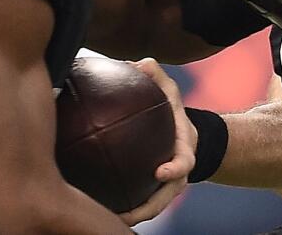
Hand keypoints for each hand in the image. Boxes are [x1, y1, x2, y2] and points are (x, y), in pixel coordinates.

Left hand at [118, 58, 195, 224]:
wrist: (185, 136)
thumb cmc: (173, 112)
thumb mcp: (170, 91)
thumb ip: (156, 76)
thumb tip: (137, 63)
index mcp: (184, 152)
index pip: (184, 162)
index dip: (175, 168)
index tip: (160, 171)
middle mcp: (177, 176)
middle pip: (164, 198)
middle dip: (147, 208)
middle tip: (125, 213)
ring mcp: (166, 189)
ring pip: (150, 208)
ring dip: (131, 216)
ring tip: (107, 219)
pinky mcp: (153, 194)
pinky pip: (138, 203)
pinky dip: (121, 208)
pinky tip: (96, 208)